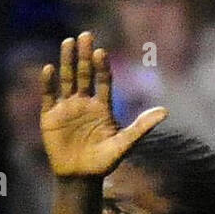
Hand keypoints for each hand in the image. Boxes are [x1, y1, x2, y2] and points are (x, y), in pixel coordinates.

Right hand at [40, 31, 166, 178]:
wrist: (80, 178)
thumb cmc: (104, 162)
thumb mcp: (124, 144)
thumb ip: (142, 127)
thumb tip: (165, 111)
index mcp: (102, 107)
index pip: (103, 81)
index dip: (102, 66)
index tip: (102, 52)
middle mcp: (84, 102)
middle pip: (84, 74)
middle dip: (85, 55)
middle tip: (86, 35)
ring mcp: (67, 107)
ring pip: (66, 78)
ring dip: (67, 61)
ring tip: (68, 42)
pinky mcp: (50, 116)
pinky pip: (49, 95)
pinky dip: (48, 83)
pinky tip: (49, 69)